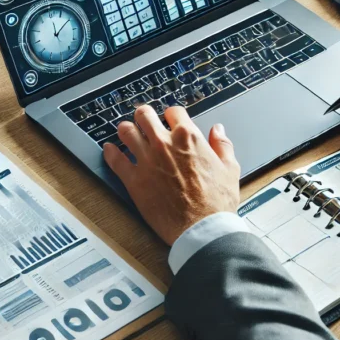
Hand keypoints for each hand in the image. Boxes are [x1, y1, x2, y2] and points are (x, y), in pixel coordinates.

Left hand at [103, 105, 239, 245]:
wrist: (201, 228)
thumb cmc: (216, 202)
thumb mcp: (230, 169)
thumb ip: (222, 145)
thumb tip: (218, 131)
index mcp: (188, 138)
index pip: (173, 112)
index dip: (171, 115)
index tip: (169, 120)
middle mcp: (165, 144)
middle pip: (144, 115)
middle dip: (143, 116)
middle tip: (143, 121)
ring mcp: (146, 160)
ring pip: (126, 132)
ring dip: (126, 130)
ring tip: (126, 132)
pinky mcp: (134, 180)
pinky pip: (115, 159)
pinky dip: (110, 152)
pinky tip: (109, 150)